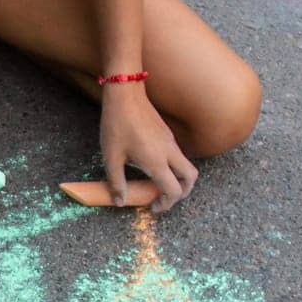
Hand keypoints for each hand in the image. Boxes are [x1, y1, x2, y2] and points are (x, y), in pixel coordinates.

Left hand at [100, 85, 197, 212]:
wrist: (125, 94)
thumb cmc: (116, 125)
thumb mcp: (111, 157)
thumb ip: (116, 182)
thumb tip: (120, 202)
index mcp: (157, 161)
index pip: (173, 190)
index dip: (166, 204)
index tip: (153, 208)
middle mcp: (169, 152)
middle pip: (190, 178)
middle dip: (181, 192)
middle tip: (162, 197)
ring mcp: (170, 142)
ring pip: (186, 166)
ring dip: (176, 179)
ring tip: (154, 184)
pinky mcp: (167, 134)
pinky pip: (177, 156)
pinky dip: (171, 167)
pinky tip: (150, 166)